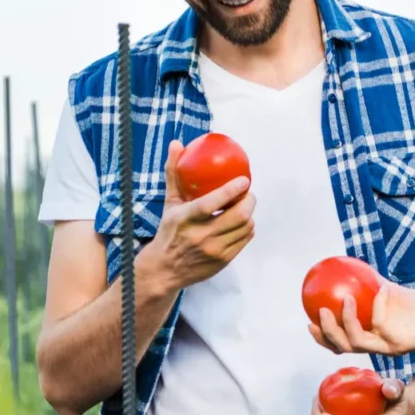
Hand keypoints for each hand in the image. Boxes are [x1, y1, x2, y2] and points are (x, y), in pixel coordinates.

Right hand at [141, 139, 255, 289]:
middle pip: (239, 216)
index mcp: (186, 219)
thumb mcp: (170, 203)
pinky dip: (247, 228)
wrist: (165, 269)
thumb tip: (176, 144)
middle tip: (248, 192)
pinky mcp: (223, 261)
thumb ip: (174, 173)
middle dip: (249, 201)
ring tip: (245, 205)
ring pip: (246, 228)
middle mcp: (201, 236)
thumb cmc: (169, 231)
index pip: (212, 204)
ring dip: (249, 214)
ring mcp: (215, 250)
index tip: (243, 180)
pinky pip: (245, 240)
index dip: (232, 190)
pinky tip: (242, 221)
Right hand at [309, 281, 414, 355]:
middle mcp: (377, 346)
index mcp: (373, 338)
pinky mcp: (401, 344)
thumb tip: (354, 267)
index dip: (322, 337)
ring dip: (346, 321)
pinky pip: (382, 322)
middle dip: (327, 333)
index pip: (341, 344)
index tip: (309, 320)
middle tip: (318, 312)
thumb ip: (374, 285)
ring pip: (357, 342)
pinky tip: (382, 290)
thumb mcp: (395, 294)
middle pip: (342, 347)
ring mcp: (388, 347)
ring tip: (343, 300)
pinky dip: (379, 304)